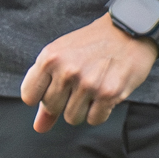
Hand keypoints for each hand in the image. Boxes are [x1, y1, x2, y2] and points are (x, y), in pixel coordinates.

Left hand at [20, 16, 155, 133]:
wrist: (129, 30)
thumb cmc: (92, 44)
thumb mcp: (62, 56)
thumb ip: (46, 90)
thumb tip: (39, 127)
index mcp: (50, 57)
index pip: (29, 96)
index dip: (41, 95)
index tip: (55, 87)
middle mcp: (67, 70)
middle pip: (51, 108)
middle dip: (64, 101)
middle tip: (79, 83)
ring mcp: (88, 83)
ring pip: (72, 118)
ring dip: (83, 108)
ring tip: (93, 87)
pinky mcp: (109, 93)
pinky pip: (95, 119)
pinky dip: (100, 111)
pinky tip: (105, 92)